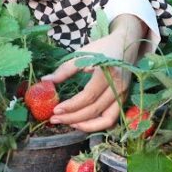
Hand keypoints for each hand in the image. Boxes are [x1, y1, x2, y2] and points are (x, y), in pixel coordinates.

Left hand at [44, 16, 146, 132]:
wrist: (125, 45)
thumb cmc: (102, 48)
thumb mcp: (82, 54)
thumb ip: (64, 69)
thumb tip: (45, 81)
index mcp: (107, 73)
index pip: (88, 96)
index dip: (71, 106)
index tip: (55, 110)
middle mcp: (118, 87)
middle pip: (95, 110)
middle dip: (73, 118)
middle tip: (55, 119)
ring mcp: (123, 95)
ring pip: (107, 119)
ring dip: (86, 126)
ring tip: (69, 124)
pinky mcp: (123, 99)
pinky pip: (111, 118)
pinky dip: (97, 124)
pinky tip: (82, 123)